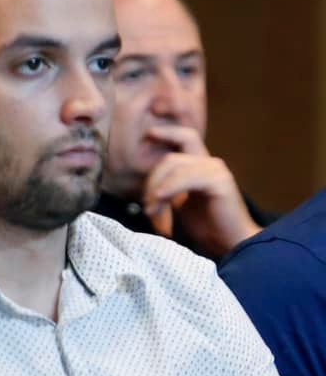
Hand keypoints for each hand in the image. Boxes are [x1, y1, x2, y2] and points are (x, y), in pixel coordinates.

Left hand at [140, 125, 258, 255]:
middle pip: (169, 159)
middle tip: (147, 209)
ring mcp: (215, 170)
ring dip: (157, 190)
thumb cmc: (206, 226)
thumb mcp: (179, 203)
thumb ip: (166, 189)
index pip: (184, 138)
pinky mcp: (219, 181)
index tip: (148, 134)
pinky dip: (169, 187)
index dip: (167, 132)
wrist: (230, 243)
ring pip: (173, 166)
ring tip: (153, 213)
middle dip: (151, 183)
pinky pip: (185, 177)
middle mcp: (209, 163)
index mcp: (200, 166)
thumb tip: (145, 189)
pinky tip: (160, 199)